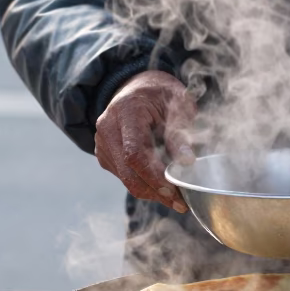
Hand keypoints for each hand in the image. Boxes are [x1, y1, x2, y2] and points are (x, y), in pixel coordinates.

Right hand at [95, 70, 194, 211]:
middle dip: (156, 191)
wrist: (136, 88)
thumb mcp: (178, 105)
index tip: (175, 190)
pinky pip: (124, 176)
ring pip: (126, 179)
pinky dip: (144, 183)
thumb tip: (187, 161)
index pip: (135, 153)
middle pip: (128, 172)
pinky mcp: (104, 154)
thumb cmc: (160, 94)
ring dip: (151, 191)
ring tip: (176, 196)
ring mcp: (102, 143)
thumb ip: (180, 133)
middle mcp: (107, 128)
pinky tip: (162, 184)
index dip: (154, 176)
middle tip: (180, 203)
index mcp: (126, 111)